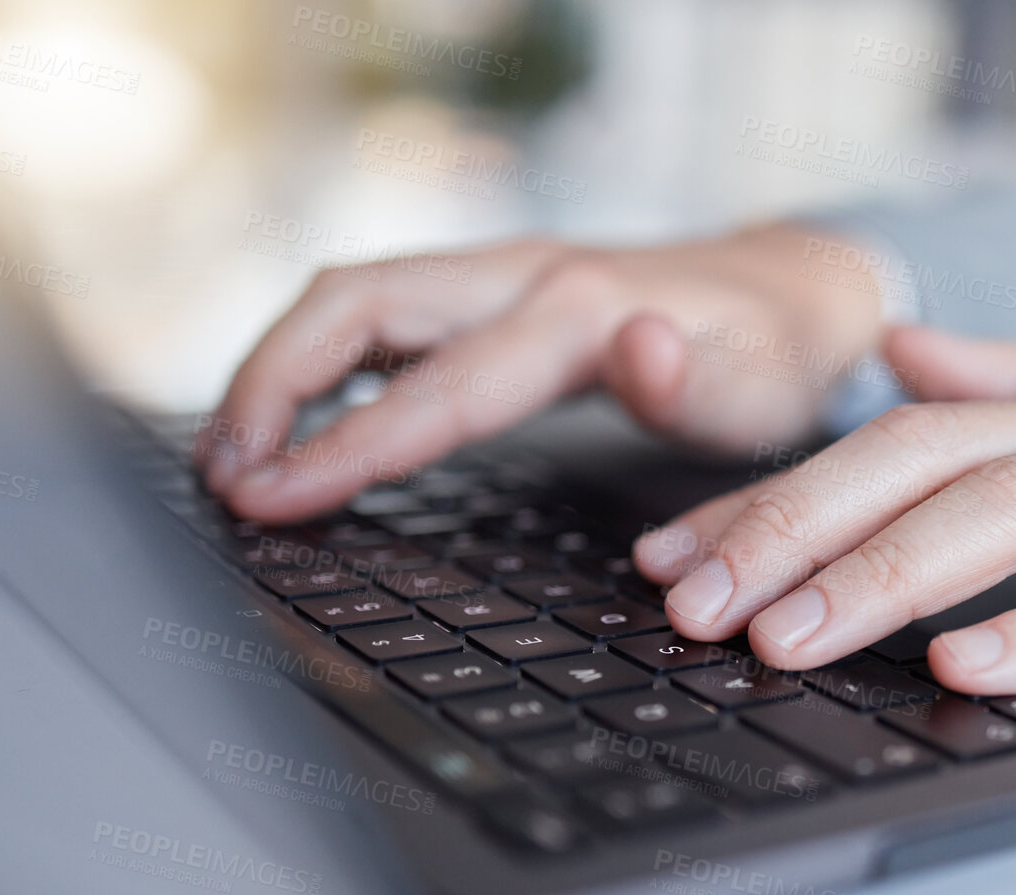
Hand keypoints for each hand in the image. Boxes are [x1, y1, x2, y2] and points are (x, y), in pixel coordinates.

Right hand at [196, 225, 881, 521]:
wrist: (791, 295)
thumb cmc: (772, 357)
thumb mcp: (761, 387)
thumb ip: (695, 382)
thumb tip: (637, 349)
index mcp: (579, 309)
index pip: (436, 385)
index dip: (345, 444)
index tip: (270, 498)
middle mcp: (524, 276)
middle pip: (355, 305)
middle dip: (271, 387)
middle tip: (224, 480)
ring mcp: (503, 277)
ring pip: (353, 300)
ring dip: (279, 369)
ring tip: (232, 458)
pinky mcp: (494, 295)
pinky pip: (381, 314)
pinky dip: (319, 361)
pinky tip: (294, 419)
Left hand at [632, 326, 1015, 695]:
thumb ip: (1014, 374)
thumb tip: (899, 353)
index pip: (890, 439)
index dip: (775, 496)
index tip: (672, 557)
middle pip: (924, 465)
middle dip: (794, 532)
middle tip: (691, 607)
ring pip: (1014, 516)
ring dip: (888, 577)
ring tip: (788, 637)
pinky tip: (972, 665)